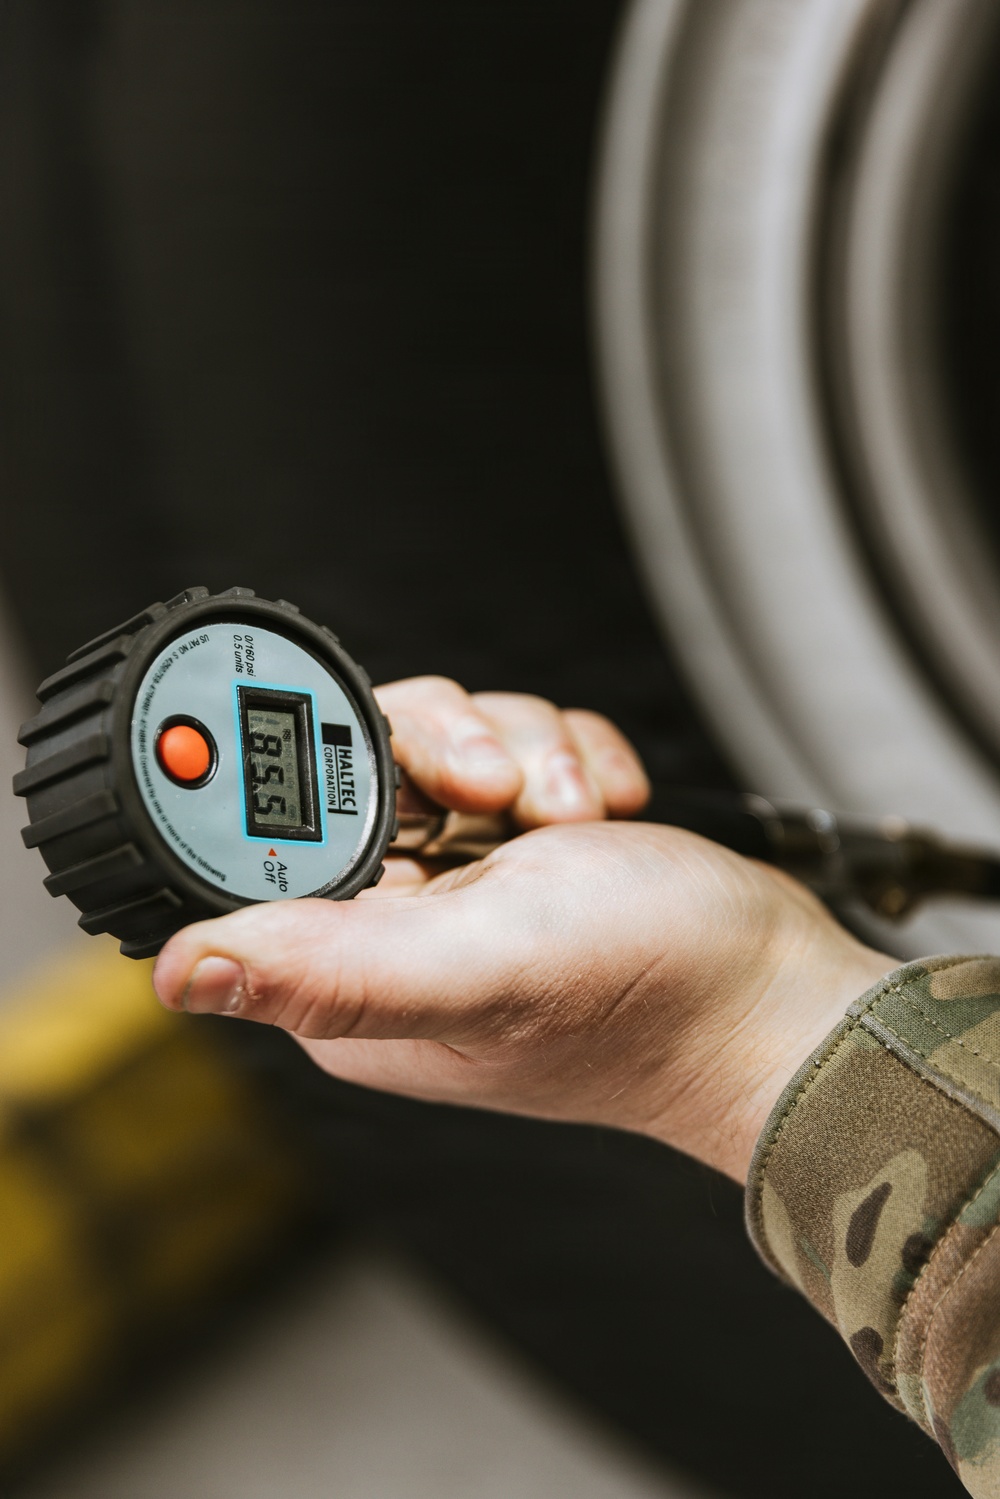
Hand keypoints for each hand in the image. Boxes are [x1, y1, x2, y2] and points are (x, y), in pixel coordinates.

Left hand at [152, 677, 891, 1181]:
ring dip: (524, 752)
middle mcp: (392, 924)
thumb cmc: (644, 998)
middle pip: (364, 758)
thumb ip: (331, 967)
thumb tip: (182, 969)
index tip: (428, 782)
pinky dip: (565, 757)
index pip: (275, 831)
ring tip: (572, 819)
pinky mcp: (520, 845)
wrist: (771, 985)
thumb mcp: (479, 968)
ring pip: (447, 737)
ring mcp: (460, 879)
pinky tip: (601, 812)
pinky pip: (513, 743)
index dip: (339, 777)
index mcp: (347, 973)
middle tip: (507, 795)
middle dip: (453, 750)